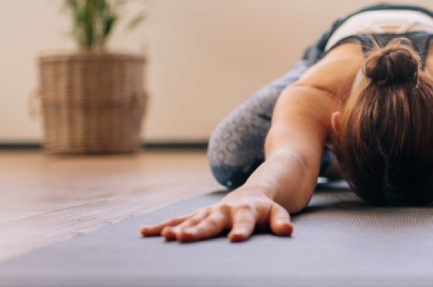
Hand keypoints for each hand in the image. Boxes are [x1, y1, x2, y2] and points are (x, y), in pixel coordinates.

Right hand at [140, 191, 292, 242]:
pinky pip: (179, 220)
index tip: (234, 240)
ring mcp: (209, 212)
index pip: (245, 223)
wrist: (252, 192)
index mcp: (247, 211)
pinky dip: (163, 225)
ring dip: (176, 227)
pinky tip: (145, 232)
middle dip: (197, 230)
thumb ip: (281, 222)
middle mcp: (225, 210)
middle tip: (182, 238)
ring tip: (165, 236)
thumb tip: (287, 231)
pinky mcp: (198, 215)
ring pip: (191, 220)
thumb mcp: (278, 213)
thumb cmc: (266, 209)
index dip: (241, 230)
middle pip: (211, 222)